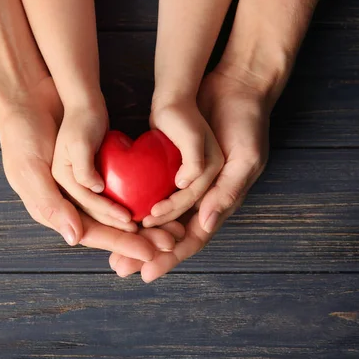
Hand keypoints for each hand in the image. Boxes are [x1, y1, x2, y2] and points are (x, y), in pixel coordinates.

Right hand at [0, 77, 172, 258]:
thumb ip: (51, 203)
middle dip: (137, 237)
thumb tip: (75, 237)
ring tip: (170, 228)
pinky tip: (157, 201)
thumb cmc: (22, 136)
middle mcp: (67, 202)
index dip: (119, 242)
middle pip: (107, 227)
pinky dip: (136, 197)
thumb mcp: (30, 170)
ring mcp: (80, 186)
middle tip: (168, 242)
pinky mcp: (92, 169)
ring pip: (115, 211)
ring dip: (141, 221)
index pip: (90, 232)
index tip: (148, 249)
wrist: (26, 100)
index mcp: (51, 208)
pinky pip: (117, 189)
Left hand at [109, 69, 270, 280]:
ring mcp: (184, 181)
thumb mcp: (246, 158)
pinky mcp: (169, 164)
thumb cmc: (246, 122)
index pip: (192, 237)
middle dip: (146, 252)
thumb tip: (205, 224)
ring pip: (157, 217)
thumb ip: (228, 191)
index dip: (170, 257)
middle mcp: (200, 197)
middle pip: (170, 234)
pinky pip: (150, 190)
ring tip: (112, 248)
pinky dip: (135, 204)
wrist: (235, 86)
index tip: (147, 273)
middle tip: (119, 268)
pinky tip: (117, 214)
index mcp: (220, 201)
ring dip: (136, 234)